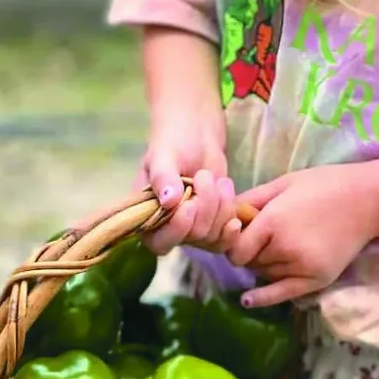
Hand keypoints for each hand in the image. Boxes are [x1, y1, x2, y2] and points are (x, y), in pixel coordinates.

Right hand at [137, 110, 239, 256]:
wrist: (197, 135)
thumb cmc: (172, 142)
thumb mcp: (163, 155)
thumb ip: (163, 177)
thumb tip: (168, 201)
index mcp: (145, 216)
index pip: (158, 242)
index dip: (176, 230)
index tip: (190, 205)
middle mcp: (168, 228)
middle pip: (192, 237)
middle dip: (205, 205)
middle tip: (204, 176)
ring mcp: (192, 228)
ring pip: (212, 236)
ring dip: (220, 206)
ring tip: (218, 180)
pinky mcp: (213, 224)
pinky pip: (226, 236)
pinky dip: (231, 217)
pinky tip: (232, 201)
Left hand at [225, 166, 378, 308]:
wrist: (368, 200)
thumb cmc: (323, 185)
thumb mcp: (283, 184)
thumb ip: (250, 200)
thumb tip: (223, 213)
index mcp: (272, 222)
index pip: (236, 248)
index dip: (235, 241)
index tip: (242, 232)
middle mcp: (284, 248)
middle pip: (250, 262)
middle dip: (252, 250)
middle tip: (267, 234)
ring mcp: (301, 267)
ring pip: (266, 274)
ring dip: (265, 264)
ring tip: (282, 244)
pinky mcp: (317, 279)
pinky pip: (282, 293)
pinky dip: (263, 297)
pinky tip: (247, 301)